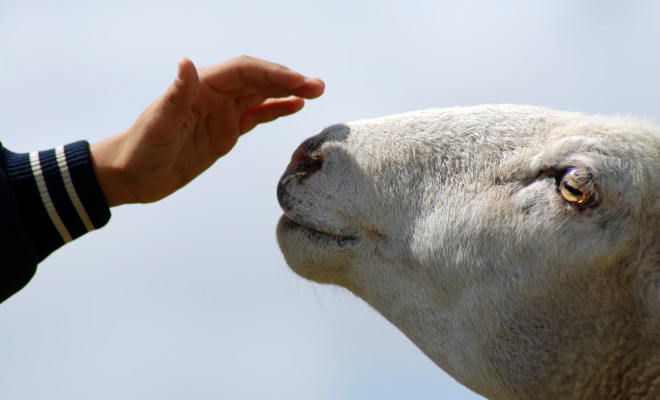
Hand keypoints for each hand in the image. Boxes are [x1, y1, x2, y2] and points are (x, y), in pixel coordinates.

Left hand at [91, 56, 324, 206]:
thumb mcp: (156, 127)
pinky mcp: (225, 131)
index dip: (272, 73)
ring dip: (287, 91)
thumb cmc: (138, 151)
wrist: (130, 176)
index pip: (243, 72)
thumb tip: (186, 63)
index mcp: (200, 89)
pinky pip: (256, 115)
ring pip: (261, 95)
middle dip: (288, 80)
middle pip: (258, 80)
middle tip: (318, 86)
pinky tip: (295, 106)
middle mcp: (214, 96)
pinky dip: (276, 109)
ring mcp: (222, 113)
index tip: (298, 81)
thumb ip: (175, 96)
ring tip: (315, 92)